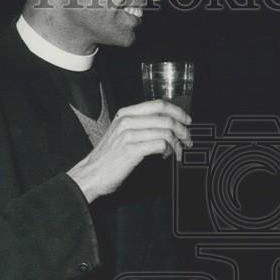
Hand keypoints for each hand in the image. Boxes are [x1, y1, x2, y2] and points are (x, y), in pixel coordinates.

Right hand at [67, 99, 191, 201]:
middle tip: (188, 140)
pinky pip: (160, 144)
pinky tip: (165, 157)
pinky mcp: (132, 149)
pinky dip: (168, 151)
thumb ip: (139, 126)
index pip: (158, 105)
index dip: (177, 111)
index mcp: (125, 114)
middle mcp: (127, 121)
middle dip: (182, 129)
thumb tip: (164, 126)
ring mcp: (129, 134)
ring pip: (165, 131)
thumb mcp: (121, 134)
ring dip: (177, 143)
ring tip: (177, 152)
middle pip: (165, 118)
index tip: (187, 121)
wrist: (91, 174)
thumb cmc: (108, 158)